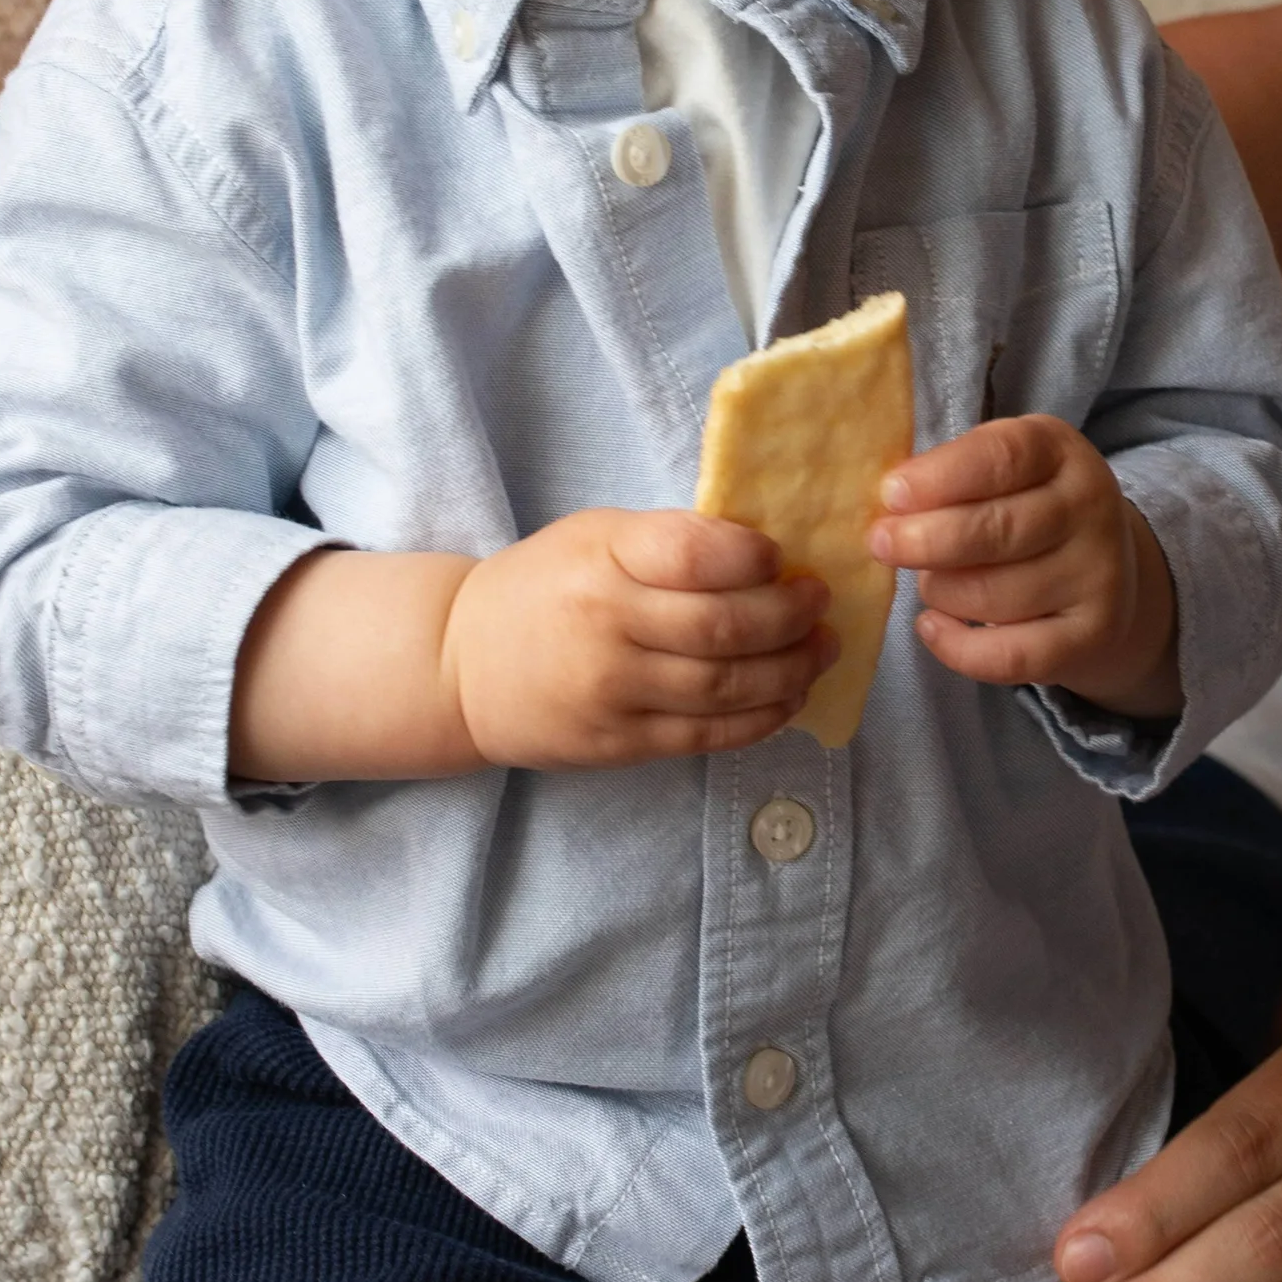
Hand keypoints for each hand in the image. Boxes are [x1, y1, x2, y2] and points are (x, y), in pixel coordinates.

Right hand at [442, 508, 832, 768]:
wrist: (460, 667)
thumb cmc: (542, 589)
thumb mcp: (594, 538)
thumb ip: (670, 542)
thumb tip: (766, 553)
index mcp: (603, 559)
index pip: (699, 554)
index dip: (757, 557)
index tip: (781, 558)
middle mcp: (607, 625)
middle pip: (726, 626)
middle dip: (792, 617)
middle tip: (820, 606)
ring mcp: (613, 692)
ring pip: (727, 687)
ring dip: (792, 670)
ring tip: (820, 651)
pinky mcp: (619, 744)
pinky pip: (707, 735)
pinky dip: (761, 718)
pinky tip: (788, 698)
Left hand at [870, 415, 1178, 715]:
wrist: (1105, 570)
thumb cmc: (1024, 507)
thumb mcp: (997, 468)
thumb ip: (949, 473)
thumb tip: (888, 502)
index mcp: (1059, 451)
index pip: (1002, 457)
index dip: (940, 477)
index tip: (891, 494)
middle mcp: (1090, 507)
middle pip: (997, 530)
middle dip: (925, 541)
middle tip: (881, 545)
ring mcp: (1099, 575)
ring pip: (993, 594)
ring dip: (940, 591)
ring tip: (929, 582)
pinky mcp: (1092, 634)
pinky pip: (1010, 655)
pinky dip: (957, 647)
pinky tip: (932, 626)